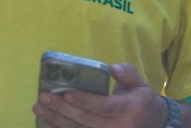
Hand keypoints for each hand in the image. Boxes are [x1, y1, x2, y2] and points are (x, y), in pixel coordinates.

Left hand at [33, 64, 167, 127]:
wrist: (151, 123)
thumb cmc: (141, 100)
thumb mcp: (140, 83)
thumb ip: (127, 73)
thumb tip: (111, 68)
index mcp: (130, 109)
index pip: (104, 106)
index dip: (85, 100)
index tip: (67, 93)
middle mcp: (119, 127)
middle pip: (86, 120)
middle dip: (62, 109)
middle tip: (44, 98)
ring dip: (56, 120)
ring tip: (39, 108)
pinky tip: (46, 122)